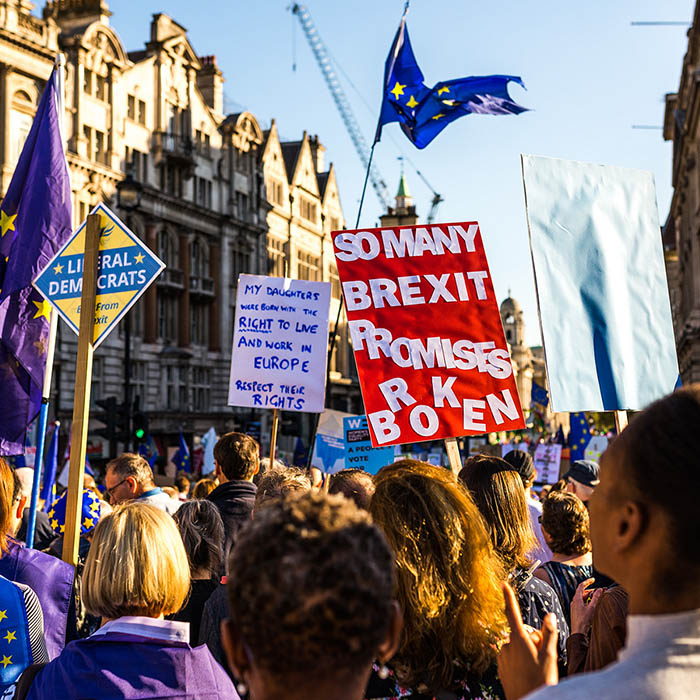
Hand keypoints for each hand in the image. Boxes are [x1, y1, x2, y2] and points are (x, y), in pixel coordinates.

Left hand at [497, 582, 558, 699]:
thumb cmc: (540, 681)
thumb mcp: (550, 656)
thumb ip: (550, 633)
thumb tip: (549, 615)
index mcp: (518, 639)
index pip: (512, 612)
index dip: (508, 597)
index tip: (503, 584)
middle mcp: (507, 645)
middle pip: (523, 632)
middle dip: (534, 640)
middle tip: (543, 656)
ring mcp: (503, 656)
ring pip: (518, 646)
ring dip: (528, 651)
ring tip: (536, 667)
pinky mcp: (501, 666)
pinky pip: (512, 656)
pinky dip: (520, 660)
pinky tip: (528, 672)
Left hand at [570, 578, 603, 635]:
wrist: (578, 632)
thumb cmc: (584, 621)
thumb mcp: (592, 608)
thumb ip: (596, 598)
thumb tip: (599, 589)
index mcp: (577, 599)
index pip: (581, 586)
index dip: (587, 581)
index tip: (593, 579)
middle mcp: (574, 601)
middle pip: (582, 592)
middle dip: (591, 590)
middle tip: (600, 591)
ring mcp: (574, 606)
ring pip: (582, 598)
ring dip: (590, 596)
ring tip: (598, 597)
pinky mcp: (576, 611)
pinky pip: (581, 603)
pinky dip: (587, 601)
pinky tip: (593, 605)